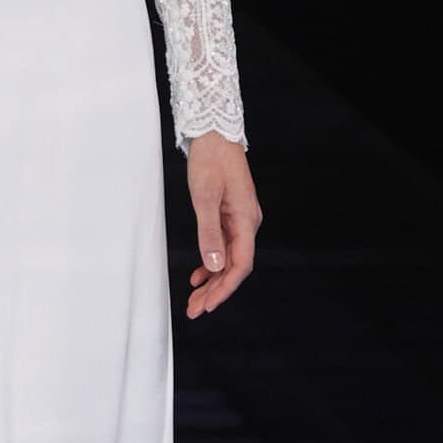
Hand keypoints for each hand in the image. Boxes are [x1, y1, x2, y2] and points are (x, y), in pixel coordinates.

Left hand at [185, 131, 260, 318]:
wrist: (215, 133)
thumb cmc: (210, 160)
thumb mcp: (204, 198)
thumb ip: (209, 233)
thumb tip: (213, 266)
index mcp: (246, 219)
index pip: (240, 265)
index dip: (224, 288)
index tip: (207, 305)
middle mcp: (248, 222)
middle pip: (234, 266)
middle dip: (215, 291)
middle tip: (194, 310)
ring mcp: (240, 219)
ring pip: (228, 259)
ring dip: (212, 280)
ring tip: (194, 299)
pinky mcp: (231, 215)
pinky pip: (224, 246)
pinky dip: (211, 263)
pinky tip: (199, 275)